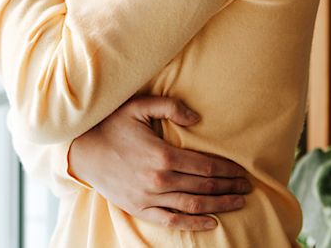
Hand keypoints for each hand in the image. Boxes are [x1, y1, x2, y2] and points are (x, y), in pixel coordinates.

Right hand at [66, 95, 252, 230]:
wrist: (82, 150)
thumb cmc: (112, 124)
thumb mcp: (139, 106)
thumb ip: (170, 107)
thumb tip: (197, 119)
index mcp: (163, 154)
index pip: (206, 166)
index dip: (228, 170)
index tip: (243, 172)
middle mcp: (159, 179)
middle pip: (205, 187)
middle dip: (230, 188)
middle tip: (248, 188)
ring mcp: (149, 197)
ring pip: (193, 206)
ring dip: (220, 205)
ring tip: (238, 203)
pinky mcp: (139, 208)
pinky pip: (171, 221)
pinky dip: (193, 224)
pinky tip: (211, 222)